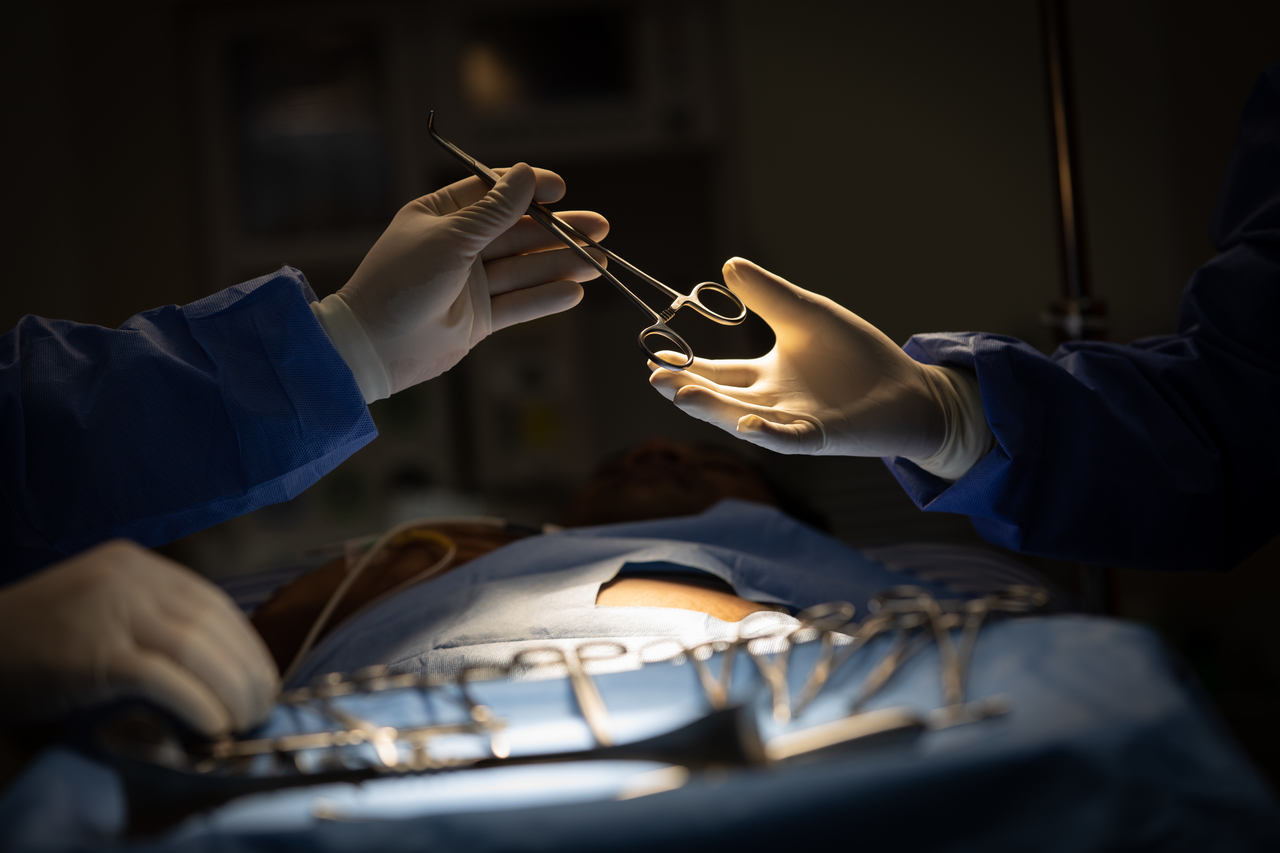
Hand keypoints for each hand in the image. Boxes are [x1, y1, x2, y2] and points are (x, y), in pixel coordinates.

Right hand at [0, 541, 278, 736]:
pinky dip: (199, 703)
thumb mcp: (102, 609)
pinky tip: (213, 725)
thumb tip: (217, 663)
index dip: (247, 644)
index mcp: (137, 565)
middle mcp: (130, 578)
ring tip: (245, 721)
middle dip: (249, 670)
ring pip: (198, 649)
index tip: (263, 678)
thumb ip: (152, 619)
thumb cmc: (37, 639)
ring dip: (233, 690)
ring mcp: (111, 612)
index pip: (213, 602)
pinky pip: (165, 678)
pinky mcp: (95, 653)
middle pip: (213, 624)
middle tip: (262, 708)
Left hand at [336, 164, 607, 392]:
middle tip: (600, 227)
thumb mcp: (451, 238)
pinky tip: (574, 291)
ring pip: (525, 269)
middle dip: (559, 231)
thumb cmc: (401, 283)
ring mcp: (470, 284)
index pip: (492, 193)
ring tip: (600, 261)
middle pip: (518, 233)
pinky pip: (519, 304)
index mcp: (441, 216)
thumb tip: (527, 175)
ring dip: (562, 264)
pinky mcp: (479, 319)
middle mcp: (458, 247)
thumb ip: (494, 211)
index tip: (560, 189)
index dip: (528, 189)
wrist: (375, 348)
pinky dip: (546, 298)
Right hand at [649, 258, 949, 459]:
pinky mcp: (820, 436)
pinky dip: (768, 433)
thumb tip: (728, 264)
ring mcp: (791, 423)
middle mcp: (770, 403)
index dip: (686, 368)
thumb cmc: (856, 353)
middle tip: (655, 379)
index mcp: (763, 376)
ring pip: (744, 419)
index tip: (654, 360)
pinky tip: (747, 423)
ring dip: (714, 410)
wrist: (906, 387)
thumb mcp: (806, 315)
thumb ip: (769, 295)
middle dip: (688, 390)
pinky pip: (789, 438)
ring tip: (684, 395)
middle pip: (720, 398)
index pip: (715, 374)